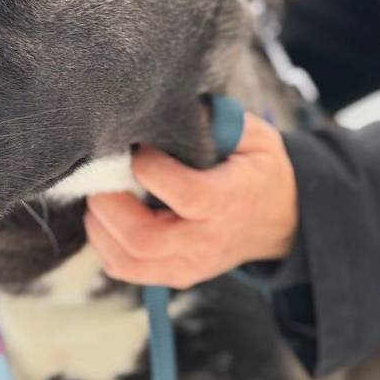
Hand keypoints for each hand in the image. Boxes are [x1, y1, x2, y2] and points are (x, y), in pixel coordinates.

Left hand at [84, 113, 297, 287]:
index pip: (184, 194)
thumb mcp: (253, 136)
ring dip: (100, 227)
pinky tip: (109, 218)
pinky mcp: (175, 275)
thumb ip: (218, 119)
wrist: (279, 220)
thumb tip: (174, 104)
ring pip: (126, 261)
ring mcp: (190, 264)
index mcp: (229, 200)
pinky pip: (125, 269)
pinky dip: (105, 244)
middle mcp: (207, 240)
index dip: (150, 168)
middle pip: (143, 238)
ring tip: (102, 196)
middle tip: (102, 177)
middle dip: (108, 204)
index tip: (139, 147)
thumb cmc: (257, 170)